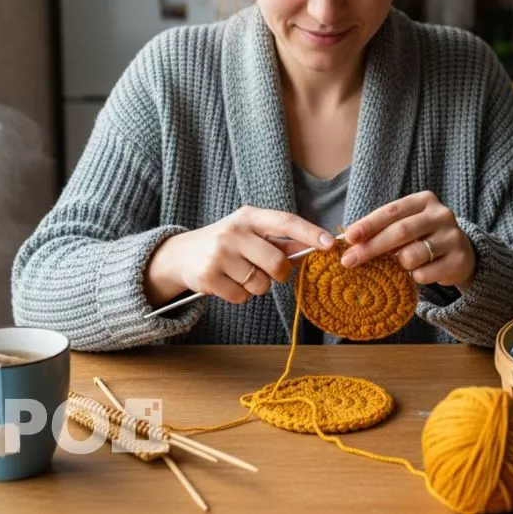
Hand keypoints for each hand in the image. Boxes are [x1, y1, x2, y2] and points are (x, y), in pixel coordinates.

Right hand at [145, 206, 335, 307]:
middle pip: (277, 263)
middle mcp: (234, 231)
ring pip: (260, 284)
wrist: (181, 255)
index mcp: (249, 216)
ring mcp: (220, 254)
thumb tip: (317, 246)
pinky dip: (239, 295)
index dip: (310, 233)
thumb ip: (281, 241)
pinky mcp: (209, 276)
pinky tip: (227, 283)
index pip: (286, 222)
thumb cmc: (226, 244)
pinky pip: (242, 297)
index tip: (331, 244)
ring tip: (240, 274)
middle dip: (279, 274)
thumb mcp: (250, 234)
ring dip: (256, 286)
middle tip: (269, 272)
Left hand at [340, 191, 475, 288]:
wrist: (461, 254)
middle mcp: (441, 214)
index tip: (348, 238)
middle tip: (349, 261)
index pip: (391, 211)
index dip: (368, 224)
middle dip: (371, 248)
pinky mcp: (459, 260)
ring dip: (398, 264)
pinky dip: (414, 277)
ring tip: (400, 265)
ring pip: (412, 255)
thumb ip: (382, 230)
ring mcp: (453, 237)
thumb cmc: (422, 238)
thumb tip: (348, 242)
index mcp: (424, 200)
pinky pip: (424, 274)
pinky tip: (418, 274)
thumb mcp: (405, 227)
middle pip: (400, 231)